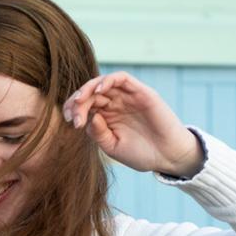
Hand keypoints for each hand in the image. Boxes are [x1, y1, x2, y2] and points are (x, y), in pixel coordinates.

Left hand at [62, 72, 203, 176]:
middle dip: (77, 101)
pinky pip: (122, 79)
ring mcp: (127, 97)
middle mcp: (115, 104)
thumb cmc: (141, 154)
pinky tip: (99, 90)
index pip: (85, 106)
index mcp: (106, 117)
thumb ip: (99, 134)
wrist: (167, 156)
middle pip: (91, 94)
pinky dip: (109, 80)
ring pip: (104, 83)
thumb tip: (89, 117)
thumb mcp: (113, 147)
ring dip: (89, 89)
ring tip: (80, 100)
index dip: (73, 109)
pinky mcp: (141, 92)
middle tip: (71, 114)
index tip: (67, 120)